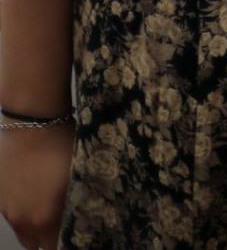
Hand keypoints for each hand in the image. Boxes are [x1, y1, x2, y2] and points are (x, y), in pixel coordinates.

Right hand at [1, 124, 75, 248]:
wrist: (33, 126)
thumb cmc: (62, 149)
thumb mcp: (78, 180)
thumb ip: (78, 208)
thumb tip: (82, 220)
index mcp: (43, 220)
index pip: (53, 247)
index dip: (66, 243)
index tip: (76, 236)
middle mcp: (20, 220)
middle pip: (34, 243)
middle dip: (48, 239)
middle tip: (63, 226)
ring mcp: (6, 208)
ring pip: (21, 229)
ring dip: (34, 226)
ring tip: (49, 209)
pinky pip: (11, 213)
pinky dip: (22, 211)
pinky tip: (34, 194)